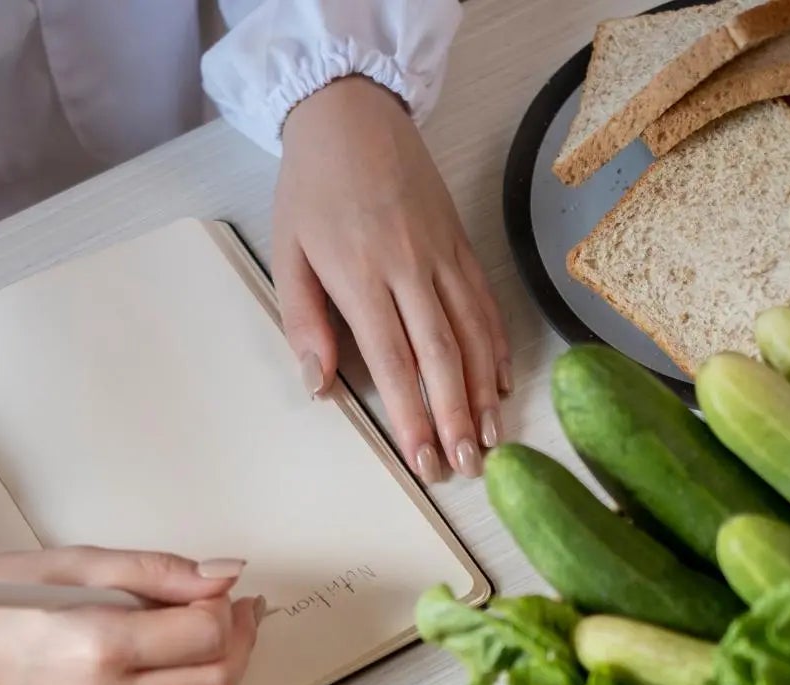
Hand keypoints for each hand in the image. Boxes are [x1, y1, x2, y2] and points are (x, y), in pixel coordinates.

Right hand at [0, 548, 260, 684]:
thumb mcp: (72, 564)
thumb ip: (156, 571)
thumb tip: (226, 574)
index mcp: (101, 644)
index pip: (205, 635)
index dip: (228, 607)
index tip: (220, 584)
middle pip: (216, 680)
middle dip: (241, 640)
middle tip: (238, 604)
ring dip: (222, 663)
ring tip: (212, 621)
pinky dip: (187, 679)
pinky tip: (175, 646)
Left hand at [273, 75, 510, 483]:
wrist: (351, 114)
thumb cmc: (311, 189)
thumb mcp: (287, 254)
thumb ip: (303, 322)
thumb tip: (319, 386)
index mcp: (361, 276)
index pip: (393, 360)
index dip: (412, 414)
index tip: (424, 458)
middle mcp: (410, 268)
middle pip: (442, 355)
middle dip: (456, 416)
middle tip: (467, 466)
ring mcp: (442, 254)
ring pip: (473, 332)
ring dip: (484, 391)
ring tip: (491, 439)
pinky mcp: (461, 241)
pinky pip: (485, 302)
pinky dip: (497, 346)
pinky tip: (502, 383)